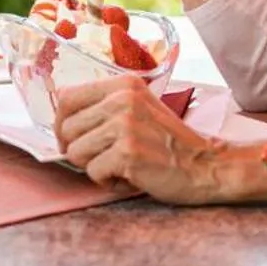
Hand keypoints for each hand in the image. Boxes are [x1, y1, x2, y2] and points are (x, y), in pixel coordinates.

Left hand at [51, 75, 251, 205]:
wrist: (206, 165)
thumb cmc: (168, 142)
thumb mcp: (138, 108)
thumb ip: (104, 106)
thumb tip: (61, 115)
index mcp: (122, 84)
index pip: (66, 97)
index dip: (61, 123)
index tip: (71, 139)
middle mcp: (121, 99)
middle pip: (67, 128)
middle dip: (78, 150)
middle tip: (102, 158)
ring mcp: (125, 125)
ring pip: (75, 152)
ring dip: (94, 166)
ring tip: (120, 166)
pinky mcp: (128, 153)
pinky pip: (93, 172)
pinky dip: (108, 181)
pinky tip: (130, 176)